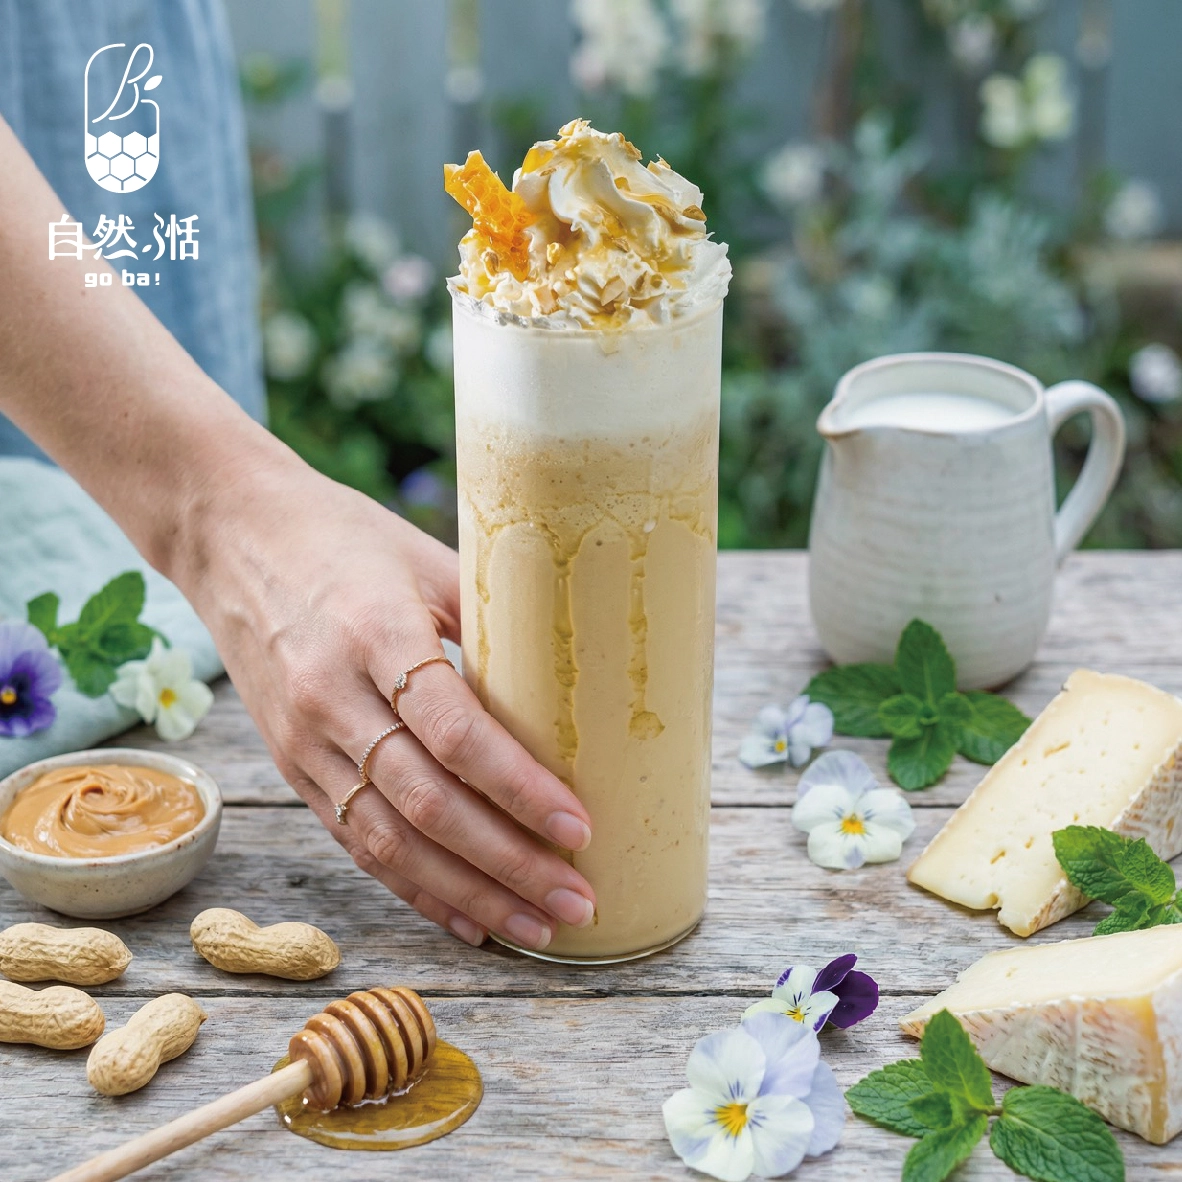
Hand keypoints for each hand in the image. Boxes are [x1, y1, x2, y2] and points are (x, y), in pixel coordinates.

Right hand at [176, 451, 595, 950]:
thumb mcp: (423, 558)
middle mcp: (332, 699)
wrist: (230, 536)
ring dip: (470, 894)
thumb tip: (574, 679)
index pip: (456, 733)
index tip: (580, 826)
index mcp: (375, 634)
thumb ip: (491, 619)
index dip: (520, 789)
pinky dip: (416, 889)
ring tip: (538, 926)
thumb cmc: (341, 538)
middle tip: (577, 898)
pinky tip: (467, 918)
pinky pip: (357, 844)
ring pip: (392, 843)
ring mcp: (304, 742)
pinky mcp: (292, 768)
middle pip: (429, 805)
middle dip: (510, 864)